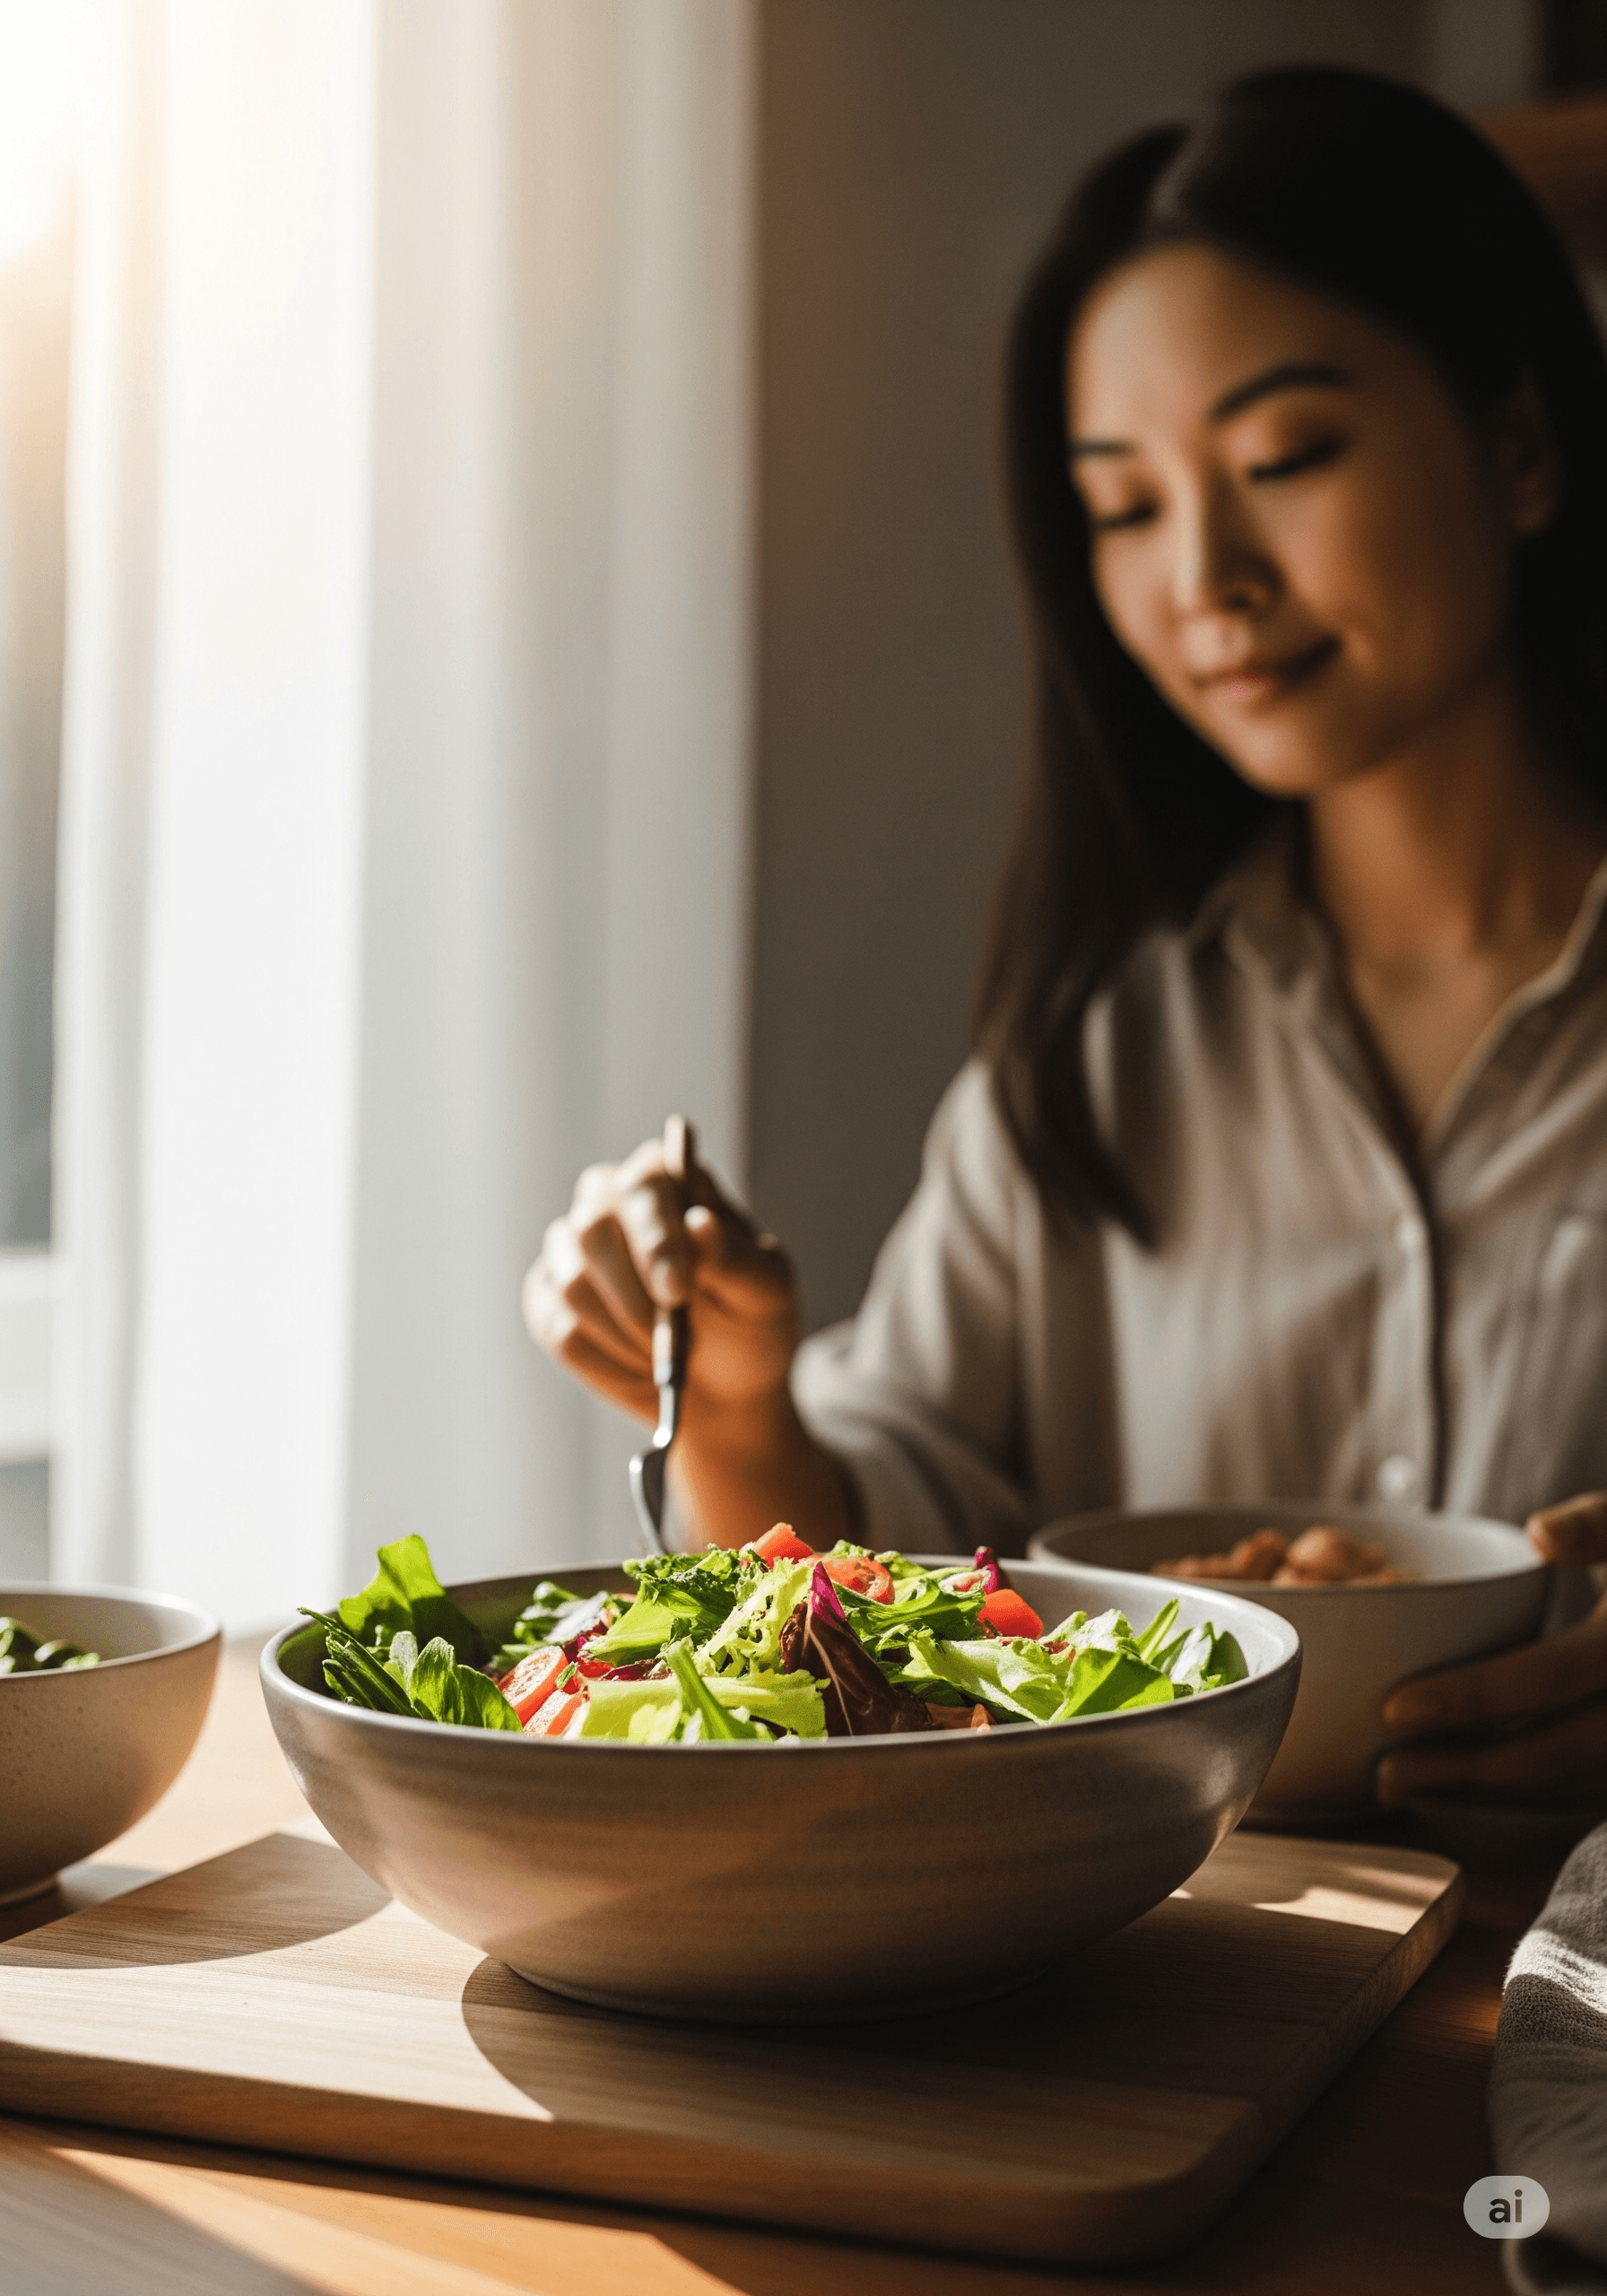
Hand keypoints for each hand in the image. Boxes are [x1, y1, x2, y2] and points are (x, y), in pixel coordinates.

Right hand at [523, 1130, 799, 1430]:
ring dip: (625, 1335)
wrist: (723, 1388)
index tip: (677, 1290)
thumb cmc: (749, 1323)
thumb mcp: (764, 1293)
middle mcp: (611, 1200)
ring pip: (572, 1284)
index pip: (645, 1182)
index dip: (656, 1236)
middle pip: (593, 1228)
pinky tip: (639, 1368)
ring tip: (666, 1355)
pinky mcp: (547, 1298)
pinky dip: (606, 1362)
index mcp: (668, 1179)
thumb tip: (700, 1222)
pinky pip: (558, 1329)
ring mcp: (571, 1249)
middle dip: (636, 1298)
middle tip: (672, 1339)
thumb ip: (734, 1258)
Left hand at [1377, 1492, 1606, 1809]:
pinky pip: (1586, 1792)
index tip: (1394, 1710)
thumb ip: (1595, 1525)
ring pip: (1573, 1785)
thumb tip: (1541, 1533)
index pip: (1551, 1677)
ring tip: (1406, 1787)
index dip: (1473, 1698)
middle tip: (1385, 1773)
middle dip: (1467, 1770)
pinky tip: (1466, 1789)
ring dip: (1489, 1794)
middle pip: (1557, 1752)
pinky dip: (1525, 1795)